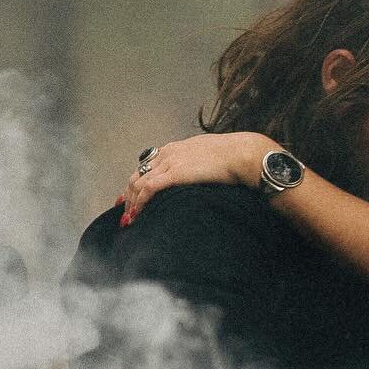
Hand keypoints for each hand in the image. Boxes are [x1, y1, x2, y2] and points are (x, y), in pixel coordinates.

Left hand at [121, 132, 274, 224]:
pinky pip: (148, 189)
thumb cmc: (233, 155)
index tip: (132, 197)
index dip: (137, 183)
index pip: (147, 166)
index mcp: (175, 148)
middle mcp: (167, 154)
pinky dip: (139, 203)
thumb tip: (198, 173)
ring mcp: (169, 163)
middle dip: (129, 195)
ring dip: (131, 203)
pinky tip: (138, 214)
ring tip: (130, 219)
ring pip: (138, 183)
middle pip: (137, 175)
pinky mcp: (174, 174)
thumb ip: (196, 162)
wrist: (242, 153)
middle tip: (127, 212)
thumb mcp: (208, 154)